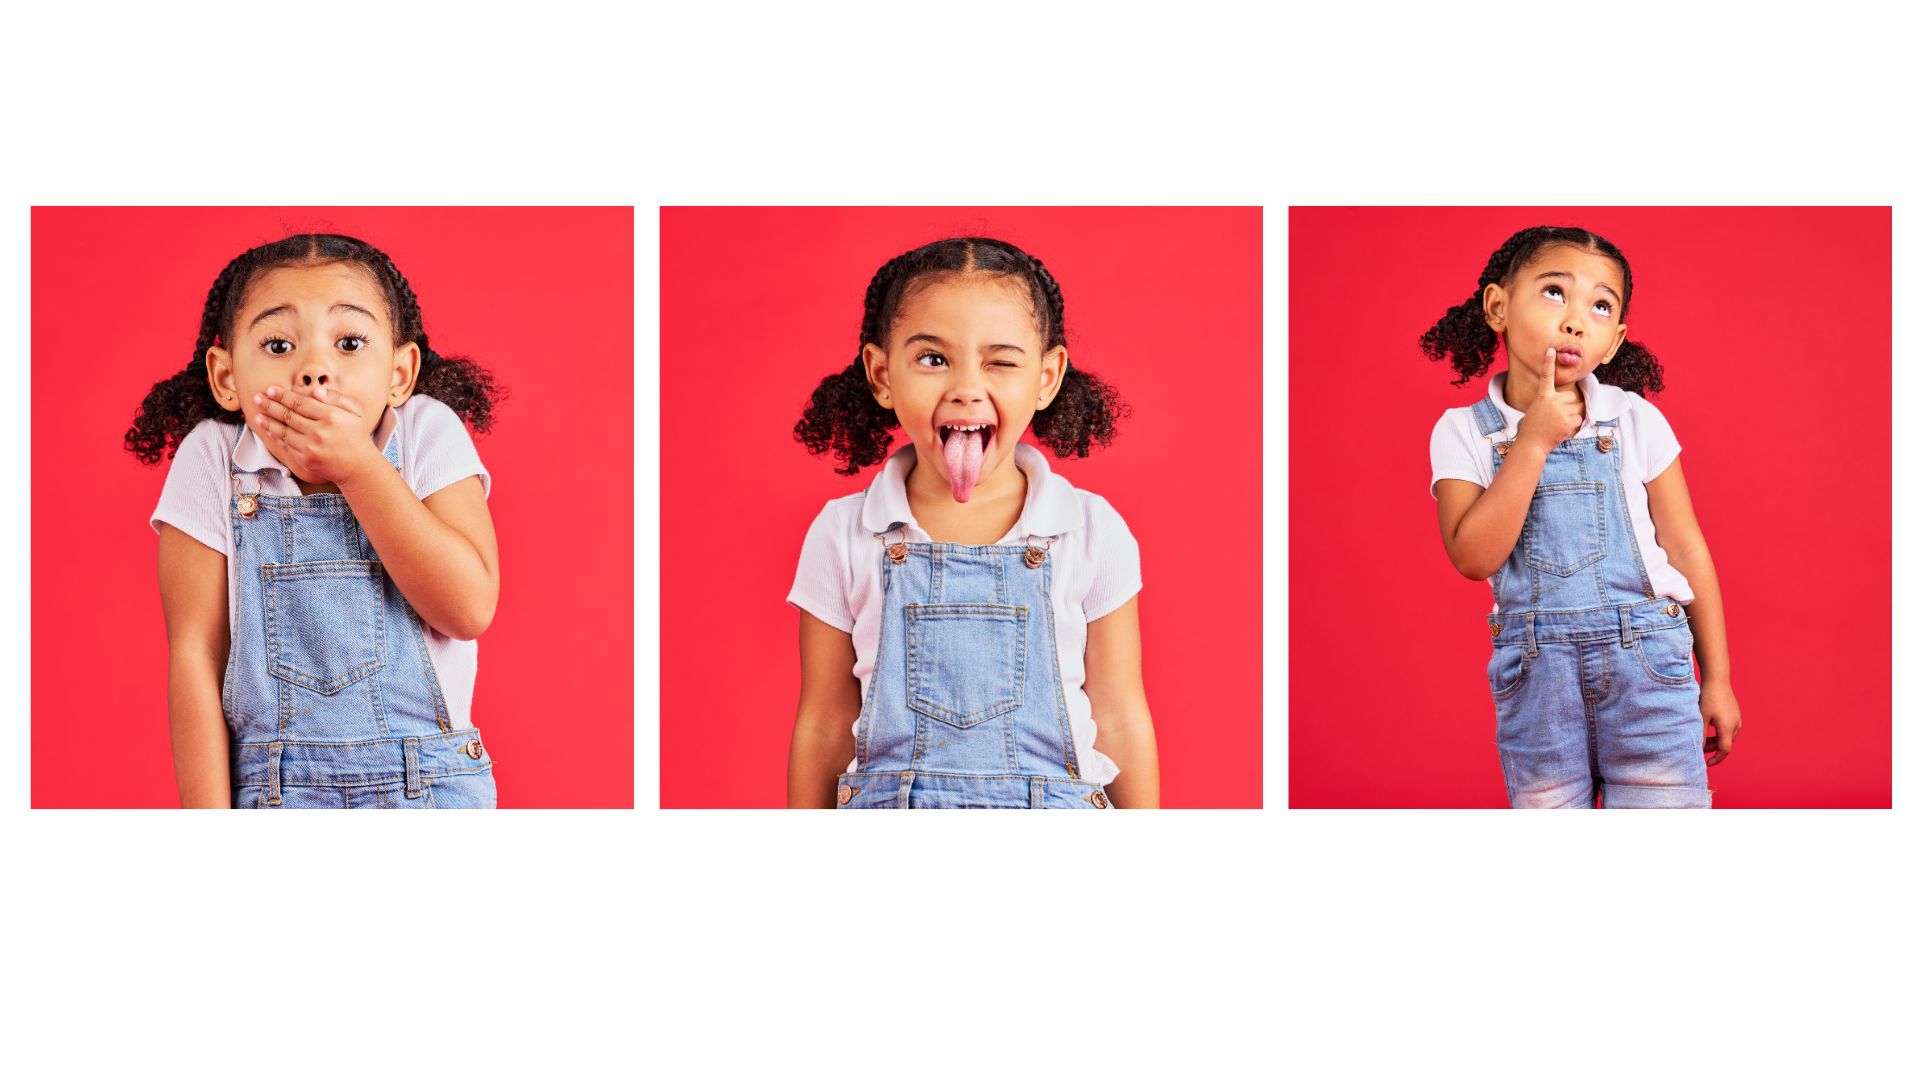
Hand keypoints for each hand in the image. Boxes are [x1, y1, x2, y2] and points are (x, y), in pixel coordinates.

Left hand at [250, 385, 383, 486]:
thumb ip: (336, 397)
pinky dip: (275, 437)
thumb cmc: (356, 436)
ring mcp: (312, 447)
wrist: (359, 467)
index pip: (301, 403)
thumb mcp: (355, 411)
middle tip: (257, 398)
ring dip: (268, 422)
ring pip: (283, 431)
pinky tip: (268, 430)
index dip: (283, 396)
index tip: (270, 389)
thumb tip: (315, 391)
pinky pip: (286, 446)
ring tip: (256, 414)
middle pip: (288, 415)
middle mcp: (320, 431)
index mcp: (332, 416)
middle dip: (270, 405)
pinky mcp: (306, 460)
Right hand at [1515, 347, 1584, 452]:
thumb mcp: (1536, 409)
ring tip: (1557, 424)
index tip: (1551, 350)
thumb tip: (1568, 400)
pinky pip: (1578, 419)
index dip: (1548, 362)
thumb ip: (1549, 401)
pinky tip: (1561, 429)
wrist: (1532, 443)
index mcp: (1542, 396)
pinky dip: (1573, 425)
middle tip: (1556, 416)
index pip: (1546, 375)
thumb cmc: (1532, 427)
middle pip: (1571, 396)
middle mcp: (1553, 400)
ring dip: (1571, 416)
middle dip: (1568, 405)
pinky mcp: (1569, 421)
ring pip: (1576, 408)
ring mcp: (1561, 410)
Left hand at [1701, 680, 1741, 765]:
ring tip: (1703, 737)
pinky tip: (1709, 727)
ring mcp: (1737, 719)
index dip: (1716, 759)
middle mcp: (1736, 725)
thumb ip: (1701, 734)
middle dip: (1713, 748)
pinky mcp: (1736, 714)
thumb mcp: (1701, 717)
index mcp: (1727, 727)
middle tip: (1699, 747)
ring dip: (1716, 740)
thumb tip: (1698, 749)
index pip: (1725, 750)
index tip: (1707, 764)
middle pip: (1726, 744)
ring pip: (1728, 736)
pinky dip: (1720, 733)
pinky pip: (1730, 728)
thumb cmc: (1707, 697)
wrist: (1717, 679)